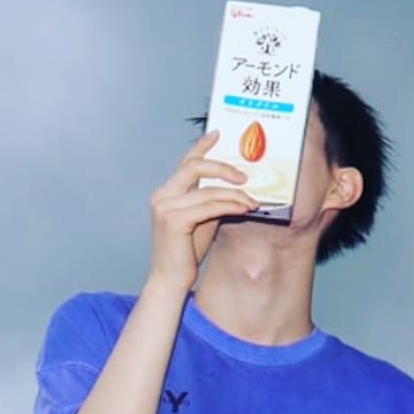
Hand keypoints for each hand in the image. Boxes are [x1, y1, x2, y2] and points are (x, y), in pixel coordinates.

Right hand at [147, 129, 258, 291]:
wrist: (171, 280)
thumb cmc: (186, 251)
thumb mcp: (202, 218)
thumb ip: (212, 199)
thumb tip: (237, 184)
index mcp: (165, 193)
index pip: (185, 162)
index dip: (202, 146)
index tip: (219, 133)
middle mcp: (161, 196)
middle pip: (194, 167)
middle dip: (223, 167)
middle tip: (245, 176)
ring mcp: (164, 208)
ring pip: (207, 190)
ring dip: (234, 195)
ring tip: (252, 201)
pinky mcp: (173, 221)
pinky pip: (209, 207)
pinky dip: (229, 206)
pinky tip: (244, 209)